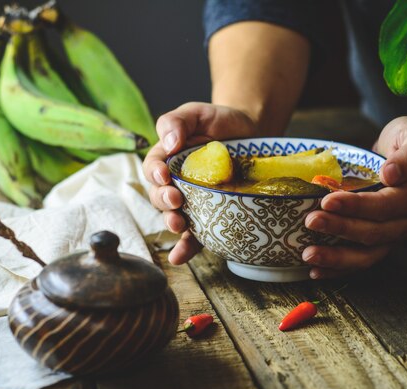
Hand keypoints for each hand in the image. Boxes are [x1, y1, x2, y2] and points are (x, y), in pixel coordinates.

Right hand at [142, 102, 257, 264]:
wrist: (252, 133)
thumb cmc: (220, 122)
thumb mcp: (197, 113)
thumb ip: (177, 121)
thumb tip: (170, 142)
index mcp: (168, 158)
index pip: (153, 168)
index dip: (155, 174)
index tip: (164, 175)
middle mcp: (176, 183)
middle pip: (160, 196)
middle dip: (164, 201)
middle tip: (176, 200)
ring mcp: (193, 201)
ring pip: (174, 217)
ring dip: (172, 223)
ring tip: (179, 225)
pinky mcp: (211, 216)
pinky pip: (196, 235)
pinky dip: (186, 248)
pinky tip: (179, 257)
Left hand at [302, 116, 406, 278]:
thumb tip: (390, 174)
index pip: (386, 204)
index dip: (357, 205)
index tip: (328, 200)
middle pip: (374, 231)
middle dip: (340, 228)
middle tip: (310, 221)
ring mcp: (397, 234)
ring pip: (369, 254)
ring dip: (337, 257)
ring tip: (309, 254)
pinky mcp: (385, 242)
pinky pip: (363, 260)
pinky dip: (340, 268)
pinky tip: (317, 270)